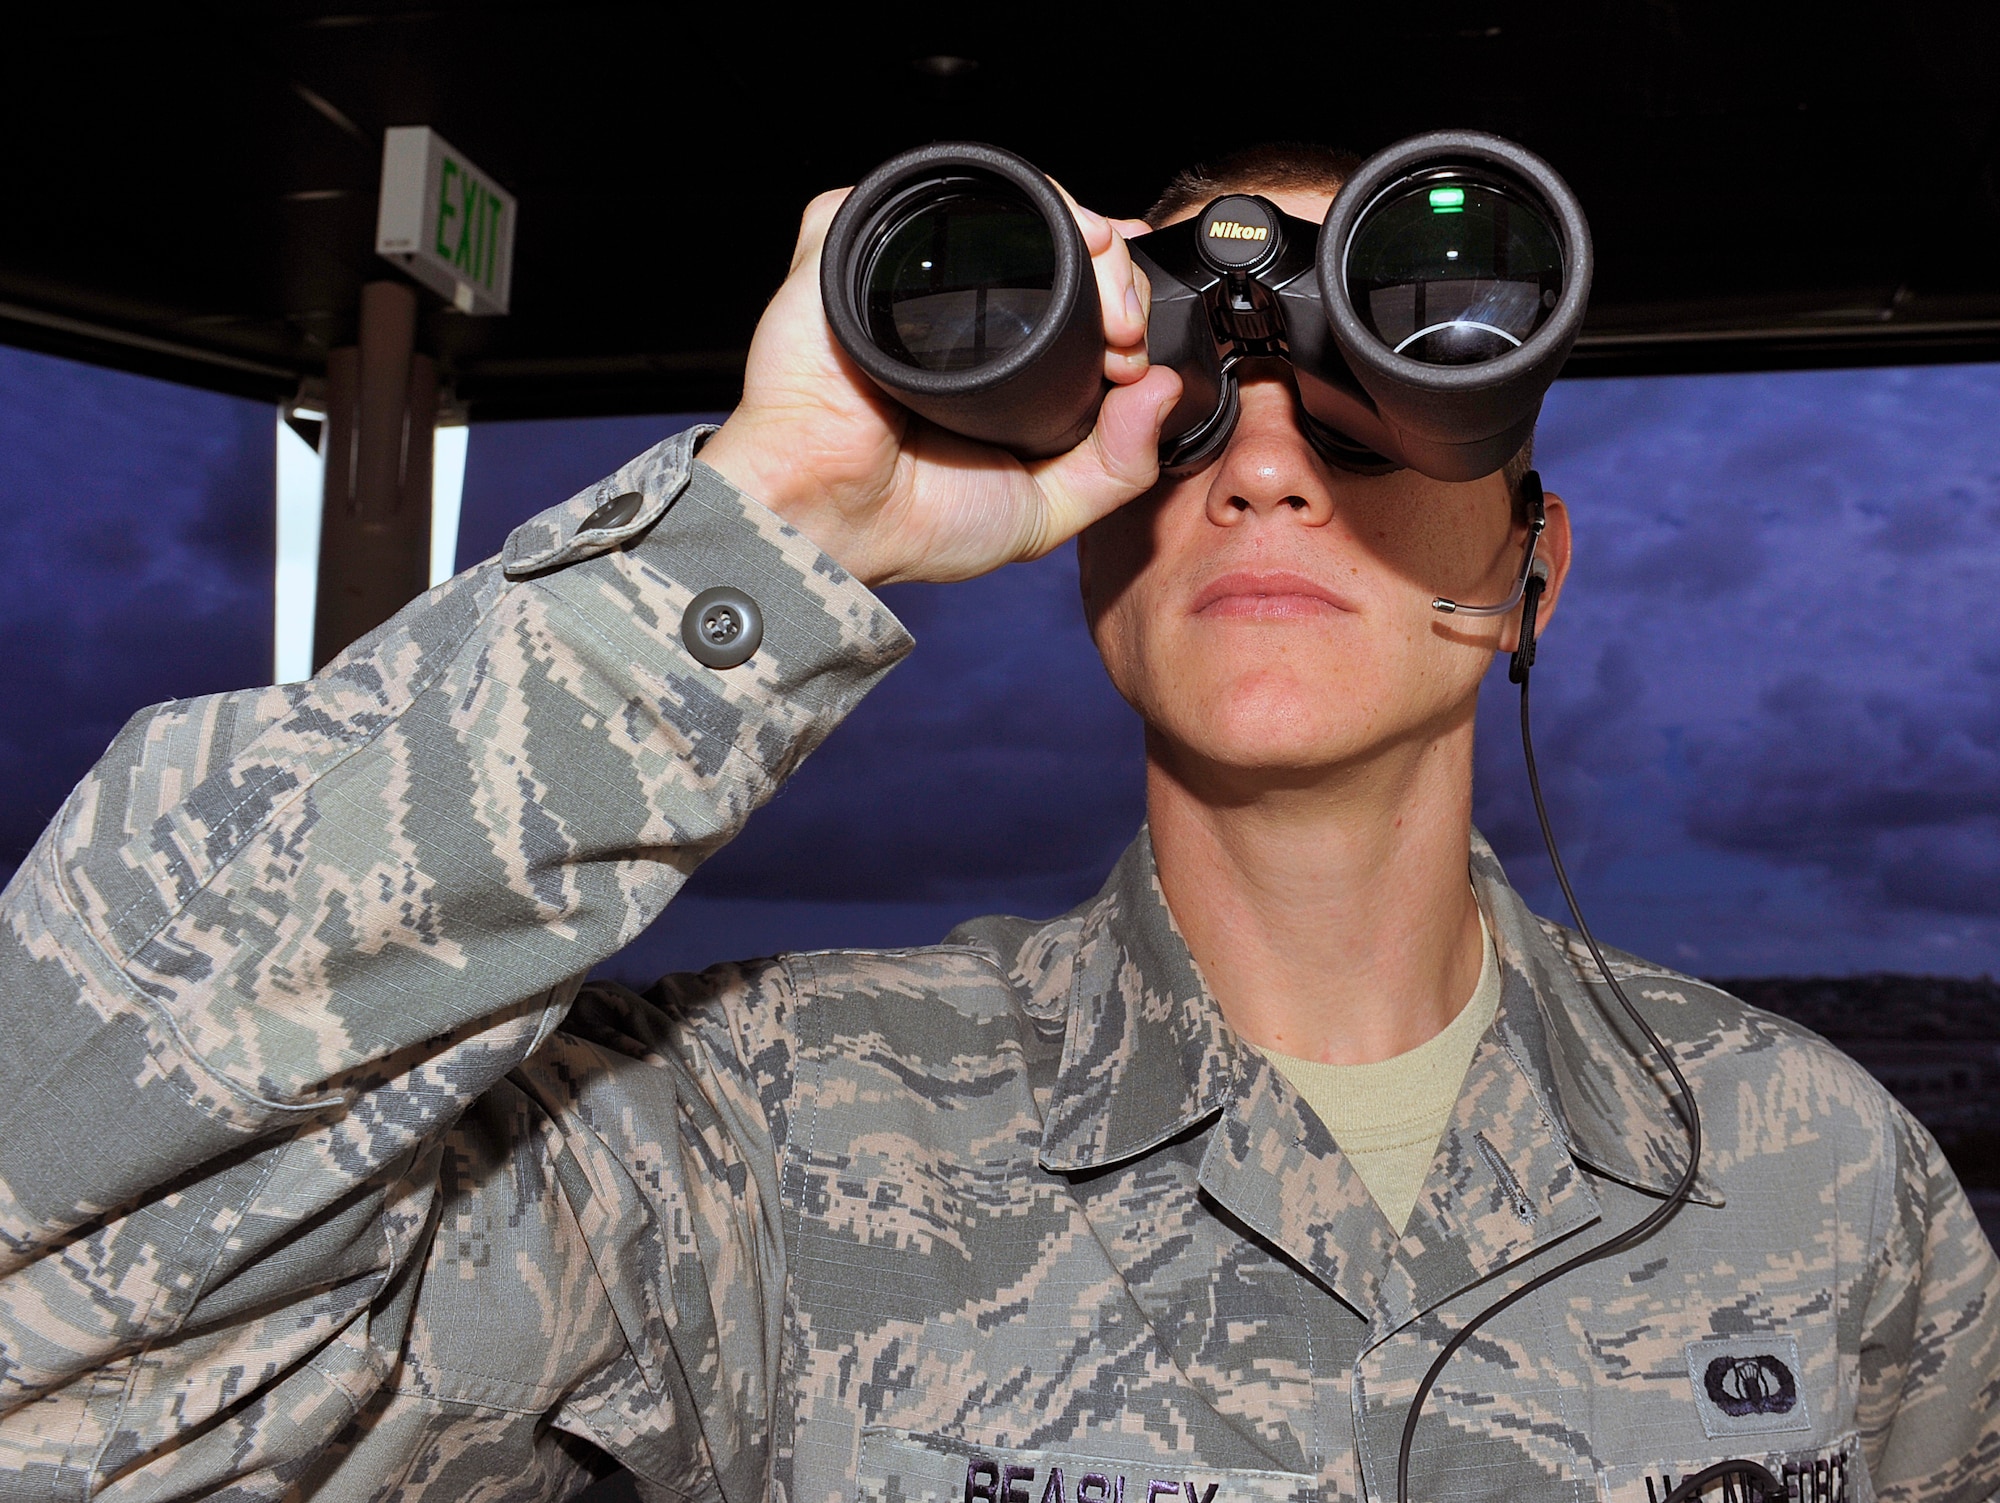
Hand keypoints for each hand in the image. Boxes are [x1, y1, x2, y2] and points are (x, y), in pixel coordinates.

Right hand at [699, 186, 1181, 587]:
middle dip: (1114, 274)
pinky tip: (1039, 242)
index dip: (1120, 299)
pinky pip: (922, 186)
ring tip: (1099, 292)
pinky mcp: (849, 243)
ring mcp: (901, 270)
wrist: (827, 515)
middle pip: (1053, 241)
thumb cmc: (913, 520)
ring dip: (1074, 225)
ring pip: (1005, 205)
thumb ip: (1117, 465)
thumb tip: (1164, 391)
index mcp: (994, 355)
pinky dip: (996, 196)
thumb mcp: (1044, 508)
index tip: (1136, 344)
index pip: (1073, 292)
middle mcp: (951, 305)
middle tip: (1124, 332)